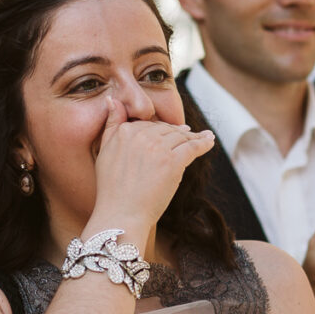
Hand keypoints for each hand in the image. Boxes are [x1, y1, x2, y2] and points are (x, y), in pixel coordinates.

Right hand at [88, 96, 215, 226]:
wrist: (120, 214)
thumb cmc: (111, 189)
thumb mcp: (104, 151)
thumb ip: (111, 124)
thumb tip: (113, 100)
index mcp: (125, 131)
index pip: (149, 125)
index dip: (161, 129)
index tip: (171, 131)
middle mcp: (141, 135)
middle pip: (166, 129)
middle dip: (179, 133)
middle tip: (190, 134)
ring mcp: (158, 148)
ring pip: (181, 137)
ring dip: (194, 136)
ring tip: (203, 137)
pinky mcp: (173, 162)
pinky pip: (193, 147)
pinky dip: (204, 143)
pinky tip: (210, 140)